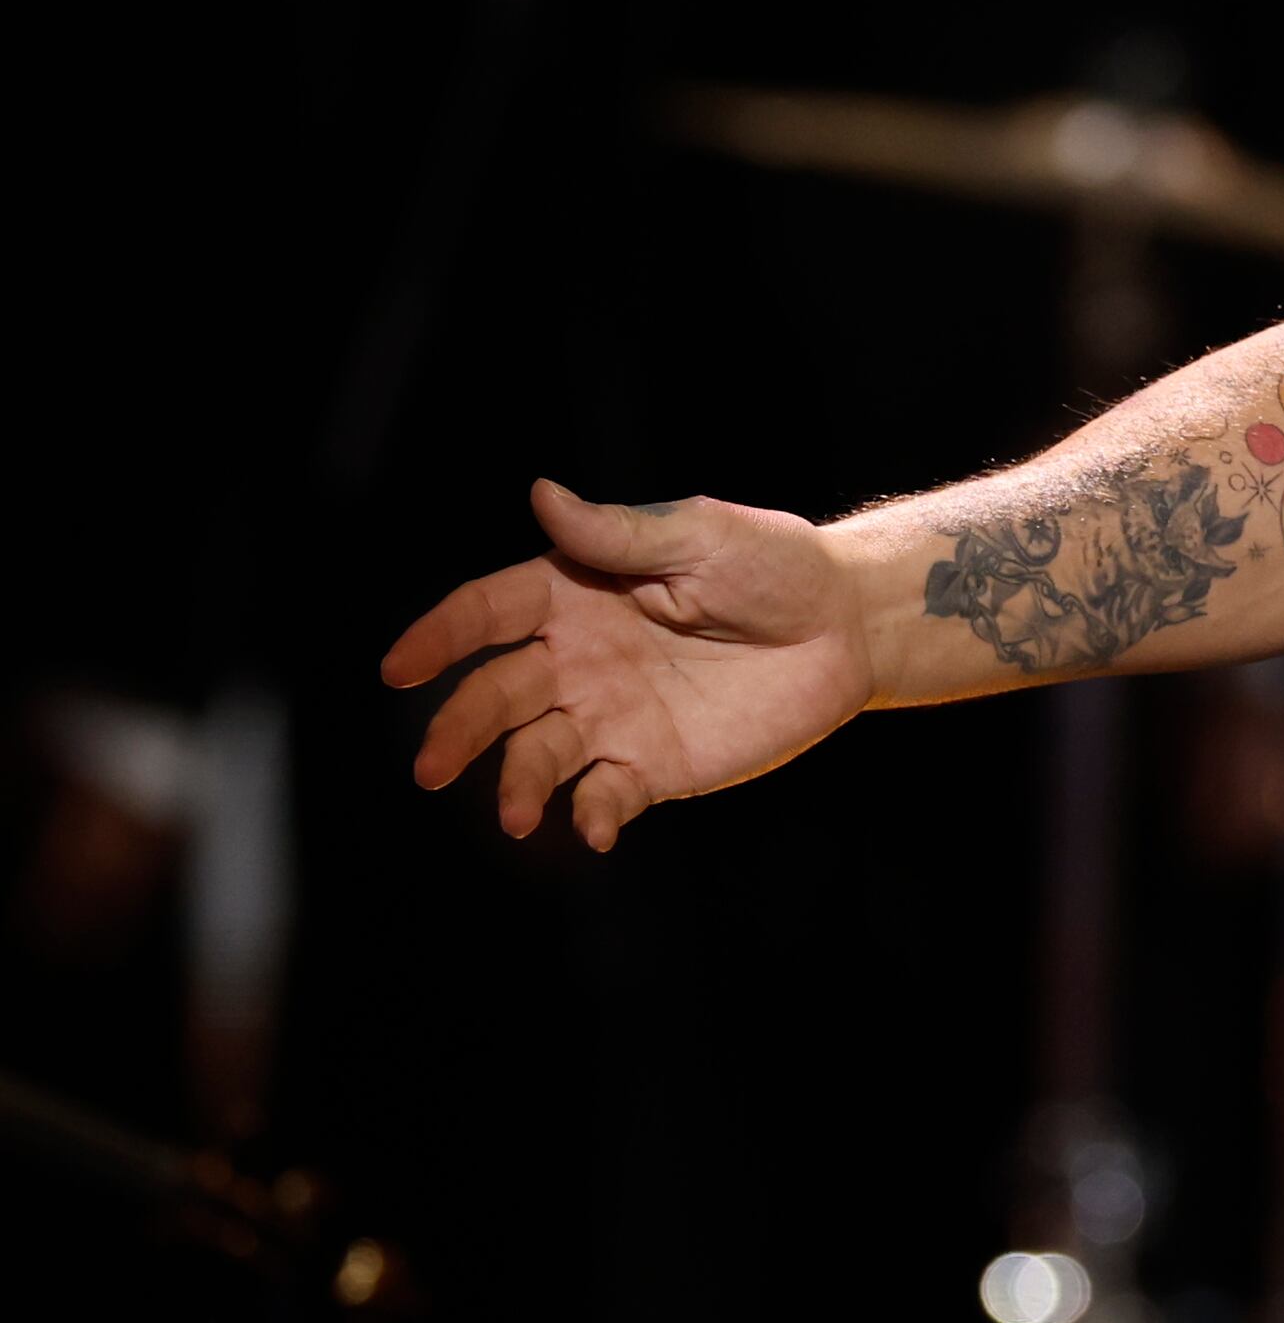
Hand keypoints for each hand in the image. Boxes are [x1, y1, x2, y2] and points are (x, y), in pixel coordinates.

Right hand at [383, 483, 878, 846]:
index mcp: (573, 594)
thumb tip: (541, 494)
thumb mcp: (701, 537)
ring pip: (536, 754)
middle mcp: (575, 660)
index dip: (439, 637)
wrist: (846, 627)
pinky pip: (604, 794)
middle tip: (430, 768)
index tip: (399, 667)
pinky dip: (591, 813)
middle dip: (458, 730)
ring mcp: (609, 715)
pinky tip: (594, 828)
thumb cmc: (773, 565)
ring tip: (514, 816)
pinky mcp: (652, 763)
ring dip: (516, 784)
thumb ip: (620, 534)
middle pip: (496, 695)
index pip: (487, 614)